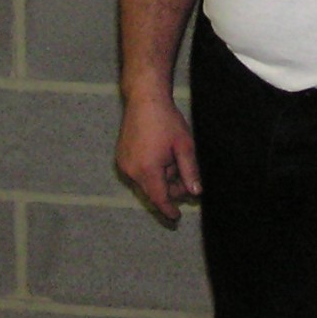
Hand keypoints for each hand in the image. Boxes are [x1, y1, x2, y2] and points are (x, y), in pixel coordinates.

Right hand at [116, 93, 200, 223]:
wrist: (144, 99)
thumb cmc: (166, 121)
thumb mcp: (184, 146)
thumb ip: (190, 172)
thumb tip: (196, 193)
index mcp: (147, 169)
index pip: (159, 198)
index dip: (168, 210)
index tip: (176, 218)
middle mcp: (131, 170)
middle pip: (153, 191)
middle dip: (169, 189)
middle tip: (184, 174)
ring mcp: (123, 164)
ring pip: (145, 182)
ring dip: (160, 178)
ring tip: (171, 158)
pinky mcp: (121, 157)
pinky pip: (137, 173)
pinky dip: (150, 171)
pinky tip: (160, 155)